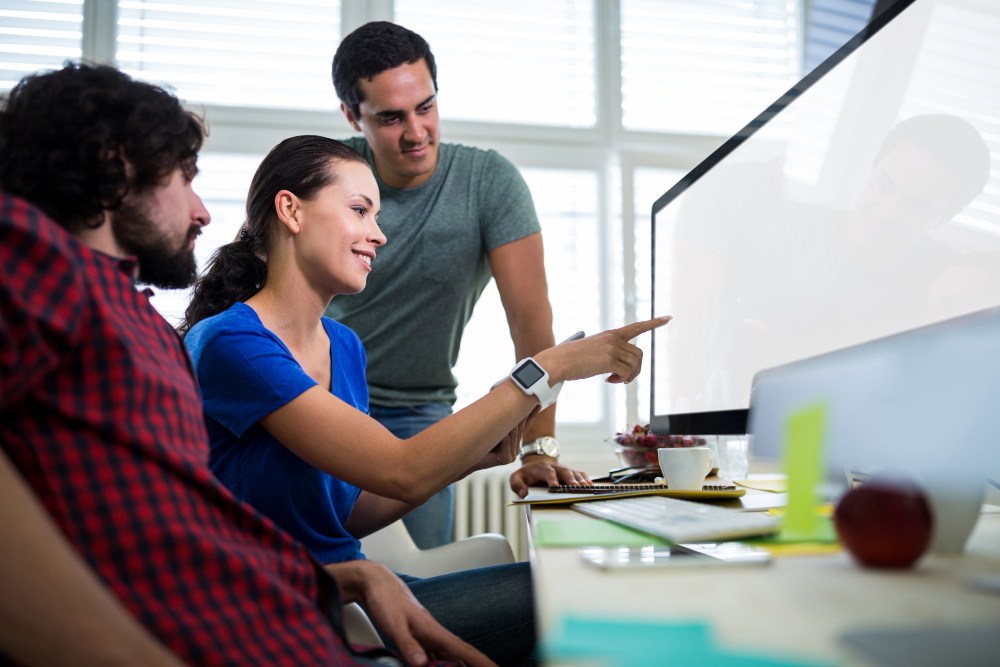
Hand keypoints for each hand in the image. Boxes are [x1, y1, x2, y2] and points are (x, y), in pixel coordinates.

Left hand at [325, 560, 493, 666]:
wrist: (376, 582)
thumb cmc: (385, 600)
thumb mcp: (393, 624)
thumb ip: (408, 645)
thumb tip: (422, 664)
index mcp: (433, 631)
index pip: (462, 650)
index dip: (481, 662)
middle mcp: (434, 633)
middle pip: (461, 655)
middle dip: (477, 665)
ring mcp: (427, 635)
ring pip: (448, 656)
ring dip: (460, 665)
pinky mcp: (418, 637)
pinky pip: (435, 655)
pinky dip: (442, 664)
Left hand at [471, 408, 537, 472]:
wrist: (465, 453)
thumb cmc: (476, 437)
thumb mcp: (494, 426)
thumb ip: (505, 420)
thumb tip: (511, 402)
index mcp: (513, 442)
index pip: (524, 426)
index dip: (531, 415)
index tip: (538, 404)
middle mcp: (514, 449)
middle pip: (518, 429)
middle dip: (520, 415)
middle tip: (528, 400)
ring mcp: (512, 455)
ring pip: (512, 434)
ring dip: (508, 424)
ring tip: (508, 414)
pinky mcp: (506, 459)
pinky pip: (506, 440)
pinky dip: (502, 434)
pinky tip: (498, 432)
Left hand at [509, 457, 591, 497]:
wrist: (536, 463)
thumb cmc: (527, 474)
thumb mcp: (516, 478)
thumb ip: (517, 485)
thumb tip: (524, 493)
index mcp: (541, 468)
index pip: (547, 472)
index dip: (552, 478)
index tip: (555, 486)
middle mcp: (555, 467)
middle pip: (564, 471)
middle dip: (570, 480)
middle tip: (575, 488)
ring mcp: (564, 469)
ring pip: (574, 472)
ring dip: (580, 480)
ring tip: (586, 488)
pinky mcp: (571, 472)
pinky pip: (580, 474)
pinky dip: (585, 479)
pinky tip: (590, 486)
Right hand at [534, 316, 670, 385]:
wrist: (557, 362)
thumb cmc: (570, 359)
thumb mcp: (592, 350)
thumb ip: (609, 354)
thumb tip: (623, 370)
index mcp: (610, 334)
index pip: (637, 327)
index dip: (654, 323)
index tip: (669, 318)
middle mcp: (614, 339)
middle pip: (639, 355)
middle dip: (634, 369)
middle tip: (621, 378)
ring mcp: (612, 349)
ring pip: (635, 365)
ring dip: (628, 376)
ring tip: (614, 379)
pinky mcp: (609, 361)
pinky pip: (627, 374)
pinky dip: (622, 380)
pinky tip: (608, 380)